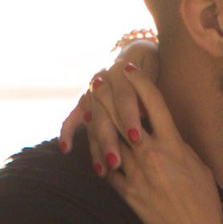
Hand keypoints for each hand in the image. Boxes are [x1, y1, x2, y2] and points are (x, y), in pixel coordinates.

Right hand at [58, 35, 160, 153]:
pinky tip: (66, 149)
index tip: (136, 138)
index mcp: (124, 72)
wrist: (136, 52)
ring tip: (102, 171)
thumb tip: (146, 114)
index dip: (129, 117)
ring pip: (91, 120)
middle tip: (117, 163)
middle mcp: (104, 80)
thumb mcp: (156, 74)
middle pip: (104, 112)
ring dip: (95, 146)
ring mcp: (91, 91)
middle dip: (110, 139)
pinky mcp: (84, 101)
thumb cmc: (153, 69)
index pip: (124, 97)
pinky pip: (72, 117)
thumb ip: (151, 93)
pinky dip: (68, 132)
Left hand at [84, 66, 222, 223]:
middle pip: (124, 114)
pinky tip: (90, 142)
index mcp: (174, 145)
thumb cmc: (203, 203)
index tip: (130, 68)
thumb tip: (169, 133)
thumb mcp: (199, 167)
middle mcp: (151, 154)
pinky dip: (97, 153)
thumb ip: (181, 146)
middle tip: (100, 80)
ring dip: (98, 118)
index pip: (154, 104)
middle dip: (110, 94)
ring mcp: (135, 173)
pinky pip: (105, 167)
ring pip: (109, 138)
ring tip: (90, 103)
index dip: (140, 82)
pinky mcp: (124, 192)